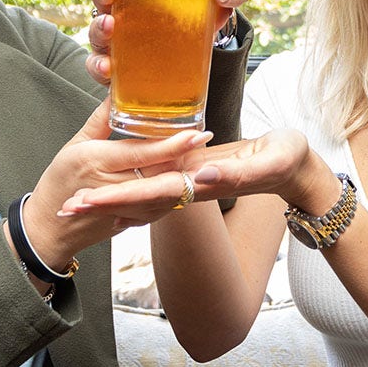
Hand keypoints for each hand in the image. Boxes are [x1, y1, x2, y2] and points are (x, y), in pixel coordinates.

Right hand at [19, 99, 214, 267]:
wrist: (48, 228)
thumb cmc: (59, 181)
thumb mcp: (75, 144)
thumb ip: (101, 120)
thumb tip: (118, 92)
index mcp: (96, 161)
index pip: (143, 152)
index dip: (173, 144)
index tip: (197, 133)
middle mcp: (111, 186)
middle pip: (159, 171)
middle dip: (186, 157)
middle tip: (207, 140)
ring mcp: (122, 208)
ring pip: (164, 193)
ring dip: (185, 177)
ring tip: (202, 158)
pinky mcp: (129, 221)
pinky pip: (159, 209)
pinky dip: (174, 195)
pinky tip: (186, 182)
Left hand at [58, 128, 339, 217]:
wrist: (301, 168)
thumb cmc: (291, 159)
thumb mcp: (273, 160)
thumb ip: (240, 171)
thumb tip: (201, 177)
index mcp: (204, 182)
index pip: (154, 191)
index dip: (120, 196)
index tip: (87, 200)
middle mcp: (193, 185)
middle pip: (139, 195)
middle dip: (102, 202)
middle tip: (65, 207)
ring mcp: (193, 180)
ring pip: (143, 190)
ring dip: (109, 198)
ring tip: (73, 201)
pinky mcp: (195, 171)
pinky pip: (157, 181)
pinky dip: (131, 186)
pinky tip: (109, 189)